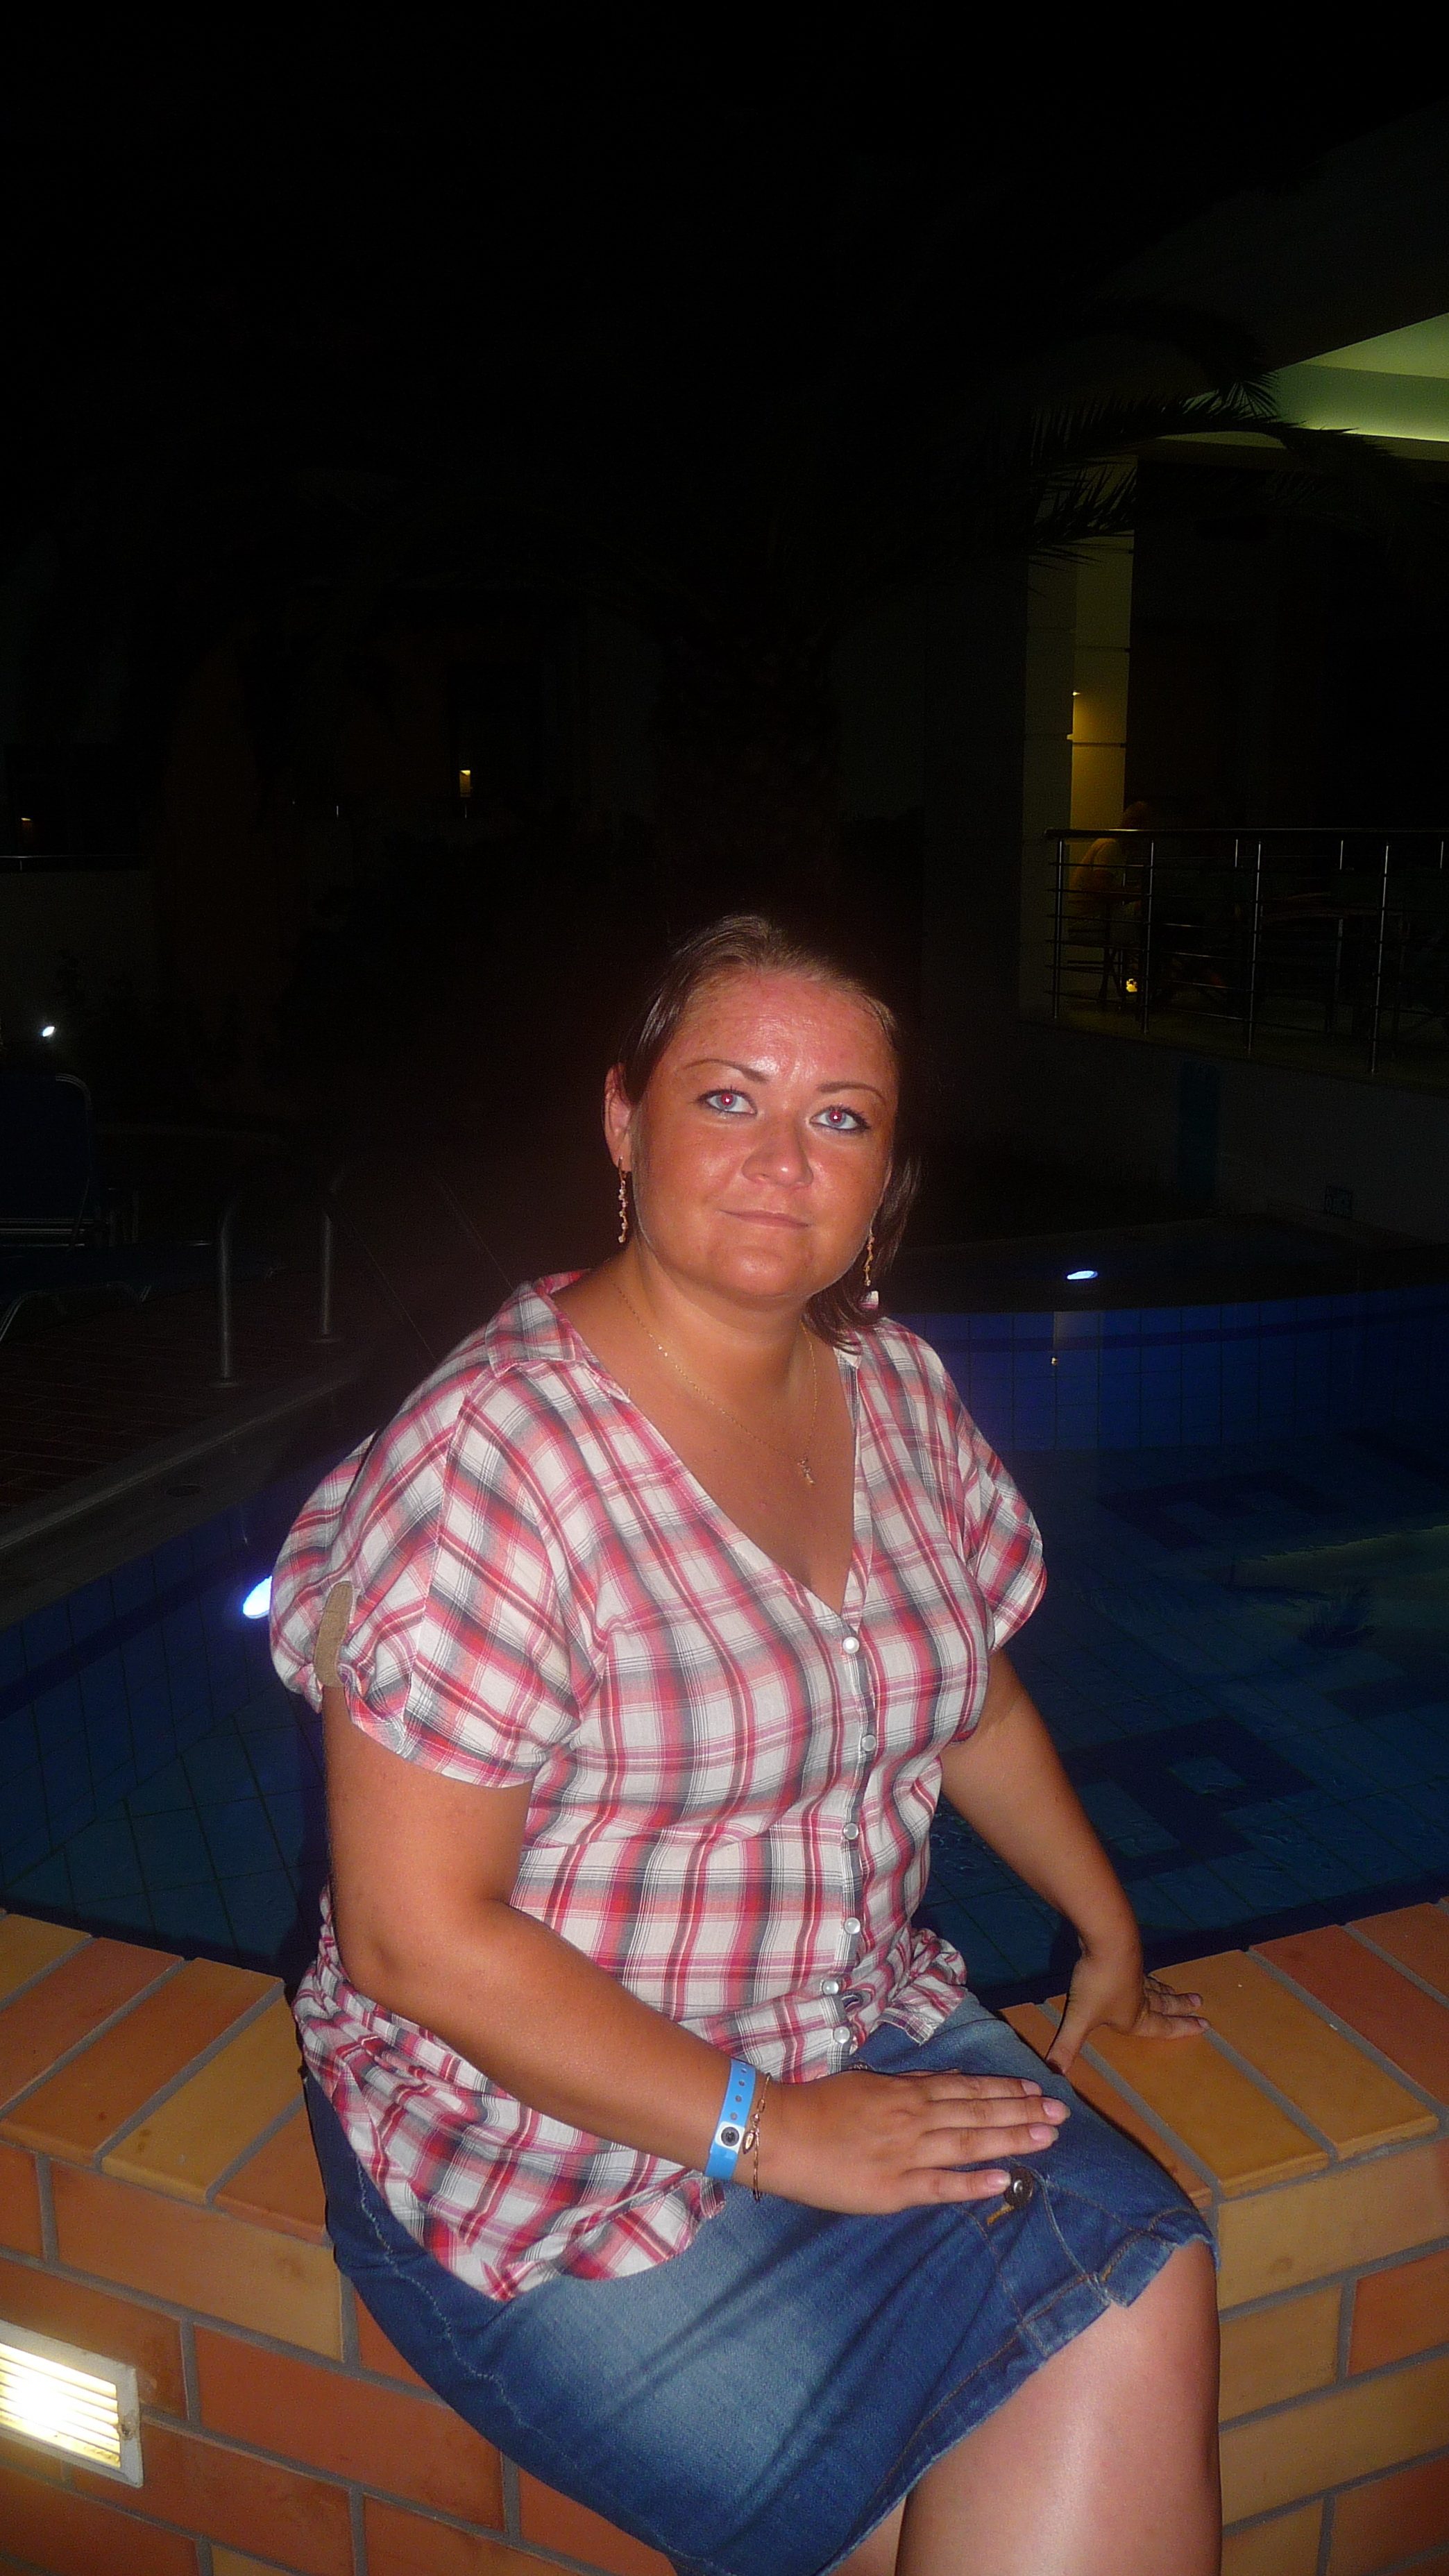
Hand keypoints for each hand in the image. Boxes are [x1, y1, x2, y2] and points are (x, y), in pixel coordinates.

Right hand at [755, 2066, 1069, 2212]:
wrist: (780, 2133)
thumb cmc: (820, 2106)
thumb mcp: (869, 2082)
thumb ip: (911, 2086)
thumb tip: (952, 2082)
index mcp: (907, 2092)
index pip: (967, 2090)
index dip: (1005, 2091)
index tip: (1039, 2091)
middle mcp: (915, 2117)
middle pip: (977, 2114)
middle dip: (1022, 2113)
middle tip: (1062, 2114)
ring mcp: (906, 2152)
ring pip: (968, 2143)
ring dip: (1010, 2140)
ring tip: (1048, 2138)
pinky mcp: (894, 2188)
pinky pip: (939, 2185)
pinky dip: (972, 2183)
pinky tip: (1002, 2180)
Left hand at [1047, 1947, 1205, 2073]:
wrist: (1106, 1938)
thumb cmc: (1098, 1982)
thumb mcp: (1080, 2017)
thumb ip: (1067, 2045)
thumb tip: (1054, 2074)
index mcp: (1135, 2016)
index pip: (1163, 2027)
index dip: (1182, 2028)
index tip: (1204, 2025)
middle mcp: (1140, 1997)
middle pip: (1165, 2003)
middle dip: (1180, 2008)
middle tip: (1199, 2003)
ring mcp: (1135, 1975)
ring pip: (1155, 1986)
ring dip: (1168, 1991)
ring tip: (1179, 1991)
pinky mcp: (1127, 1956)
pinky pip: (1142, 1971)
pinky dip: (1149, 1976)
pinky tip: (1143, 1972)